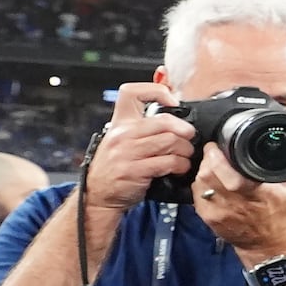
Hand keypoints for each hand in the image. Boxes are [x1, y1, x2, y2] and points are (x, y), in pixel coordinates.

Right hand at [83, 83, 198, 214]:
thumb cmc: (114, 167)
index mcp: (119, 123)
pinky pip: (168, 162)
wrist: (96, 195)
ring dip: (185, 149)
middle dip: (184, 130)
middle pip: (164, 121)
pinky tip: (180, 167)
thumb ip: (142, 127)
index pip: (132, 92)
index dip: (157, 91)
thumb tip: (173, 112)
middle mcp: (122, 134)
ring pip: (170, 141)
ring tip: (185, 154)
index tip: (172, 101)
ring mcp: (127, 153)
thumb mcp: (122, 140)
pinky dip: (181, 164)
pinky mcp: (134, 171)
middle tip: (189, 137)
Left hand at [190, 144, 285, 263]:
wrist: (267, 244)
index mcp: (257, 195)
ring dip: (204, 169)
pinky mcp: (209, 217)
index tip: (218, 145)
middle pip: (209, 175)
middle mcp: (235, 204)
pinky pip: (197, 194)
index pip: (229, 175)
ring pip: (200, 183)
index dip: (218, 158)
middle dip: (209, 158)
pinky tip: (211, 180)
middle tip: (215, 150)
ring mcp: (219, 212)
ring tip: (213, 164)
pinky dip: (201, 183)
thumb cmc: (283, 215)